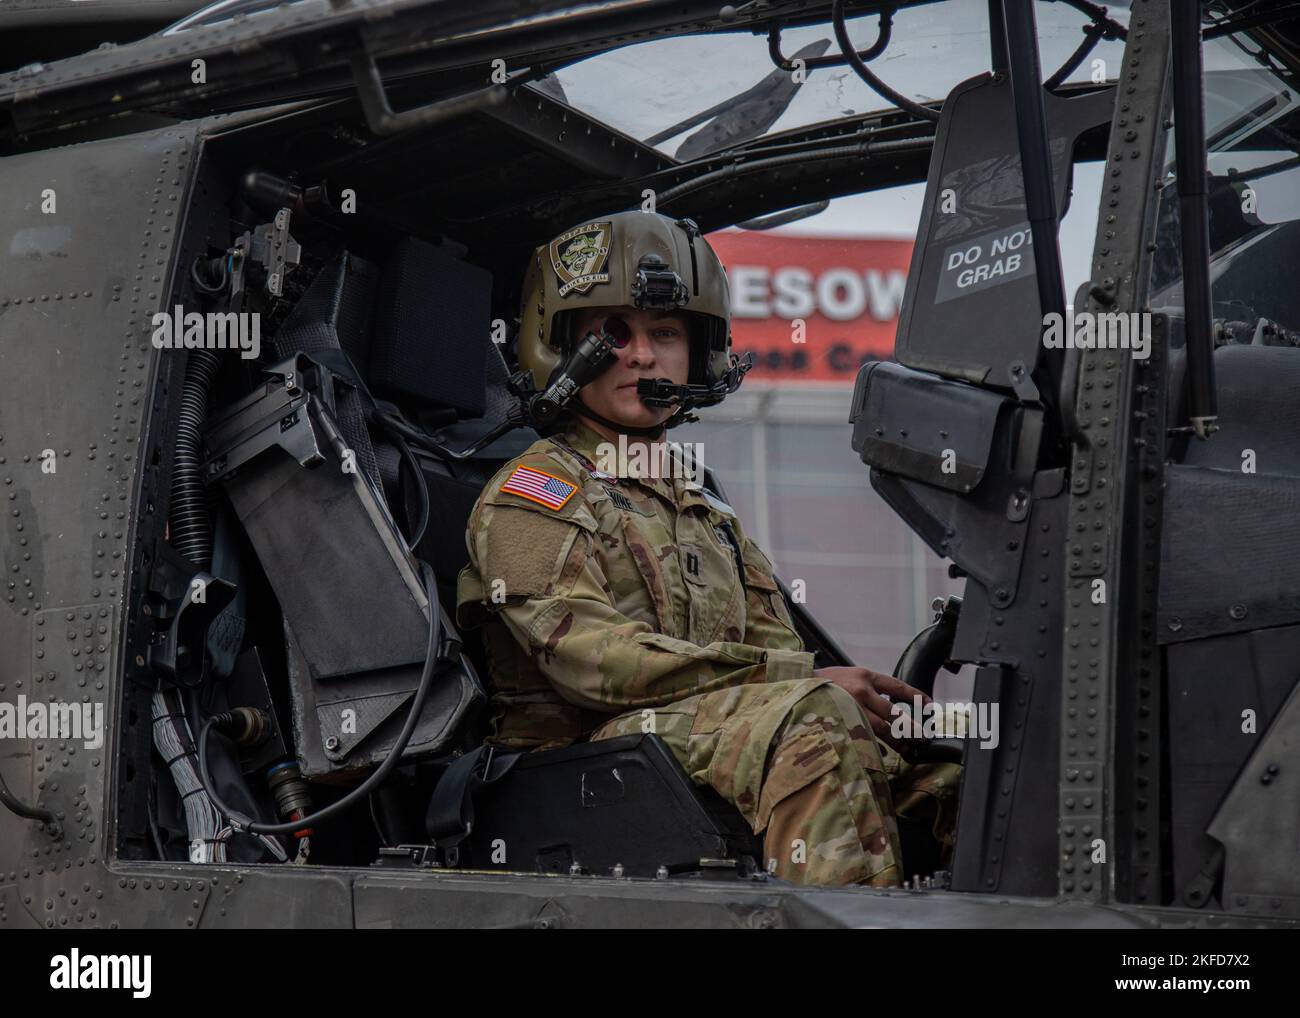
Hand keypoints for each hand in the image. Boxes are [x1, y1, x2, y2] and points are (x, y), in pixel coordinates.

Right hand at [812, 666, 930, 751]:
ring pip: (881, 729)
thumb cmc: (823, 682)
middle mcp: (861, 691)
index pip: (897, 686)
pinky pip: (864, 737)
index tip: (930, 705)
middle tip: (922, 737)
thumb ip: (868, 688)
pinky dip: (874, 746)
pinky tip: (881, 752)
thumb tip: (889, 706)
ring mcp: (851, 708)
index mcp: (865, 676)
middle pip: (893, 713)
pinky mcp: (842, 722)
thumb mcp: (848, 675)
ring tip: (905, 749)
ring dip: (896, 741)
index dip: (916, 696)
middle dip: (910, 728)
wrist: (797, 685)